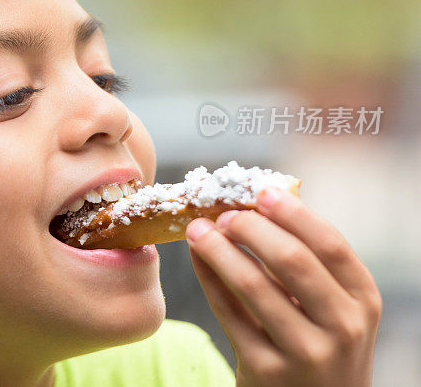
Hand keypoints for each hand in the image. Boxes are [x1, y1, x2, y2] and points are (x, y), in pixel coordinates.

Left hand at [185, 188, 381, 386]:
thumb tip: (257, 202)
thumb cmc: (319, 340)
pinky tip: (197, 257)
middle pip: (292, 260)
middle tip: (223, 213)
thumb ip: (307, 262)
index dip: (293, 213)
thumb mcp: (333, 306)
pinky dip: (208, 277)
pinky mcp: (266, 369)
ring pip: (253, 284)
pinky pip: (228, 311)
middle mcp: (342, 327)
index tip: (261, 191)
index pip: (329, 244)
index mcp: (362, 299)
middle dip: (251, 227)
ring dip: (218, 249)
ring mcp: (305, 352)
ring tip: (197, 229)